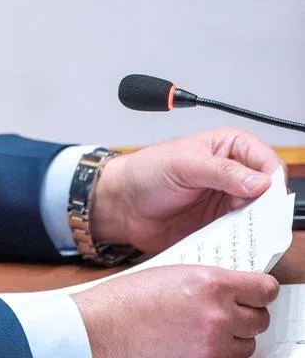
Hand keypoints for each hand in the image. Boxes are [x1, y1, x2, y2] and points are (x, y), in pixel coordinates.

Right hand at [72, 266, 277, 357]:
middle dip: (245, 315)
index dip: (260, 290)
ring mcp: (213, 345)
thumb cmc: (126, 300)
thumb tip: (232, 288)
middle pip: (259, 319)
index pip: (264, 289)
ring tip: (205, 329)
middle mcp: (218, 314)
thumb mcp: (172, 274)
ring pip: (247, 345)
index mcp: (210, 283)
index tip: (255, 292)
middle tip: (225, 311)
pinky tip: (196, 342)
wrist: (101, 327)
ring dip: (232, 337)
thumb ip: (207, 281)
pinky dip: (218, 353)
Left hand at [90, 129, 283, 253]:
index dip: (271, 179)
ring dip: (256, 227)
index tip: (266, 195)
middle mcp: (234, 175)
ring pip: (260, 217)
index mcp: (229, 147)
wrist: (121, 205)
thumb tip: (260, 181)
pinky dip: (243, 241)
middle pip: (269, 193)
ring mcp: (229, 202)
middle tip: (259, 220)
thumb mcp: (182, 164)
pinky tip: (236, 245)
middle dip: (267, 208)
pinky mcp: (221, 226)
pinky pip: (242, 236)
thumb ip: (221, 171)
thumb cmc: (144, 173)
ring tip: (245, 233)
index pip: (266, 161)